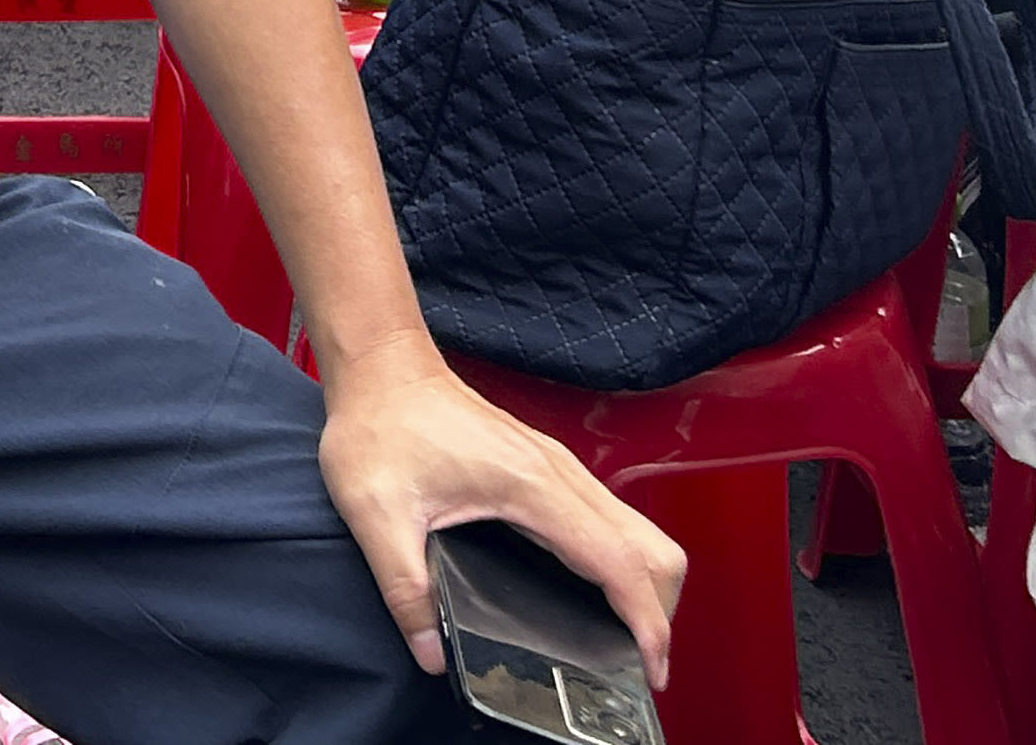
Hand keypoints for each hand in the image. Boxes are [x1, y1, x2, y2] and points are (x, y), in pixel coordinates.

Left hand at [314, 348, 684, 688]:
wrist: (382, 365)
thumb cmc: (381, 423)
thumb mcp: (377, 515)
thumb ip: (404, 590)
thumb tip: (432, 653)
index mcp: (534, 487)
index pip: (621, 562)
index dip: (647, 622)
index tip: (650, 669)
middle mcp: (560, 475)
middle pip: (652, 550)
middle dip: (659, 613)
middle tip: (638, 667)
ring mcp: (558, 469)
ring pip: (638, 534)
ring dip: (644, 589)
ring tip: (624, 644)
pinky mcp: (547, 469)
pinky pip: (610, 522)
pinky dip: (621, 564)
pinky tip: (593, 595)